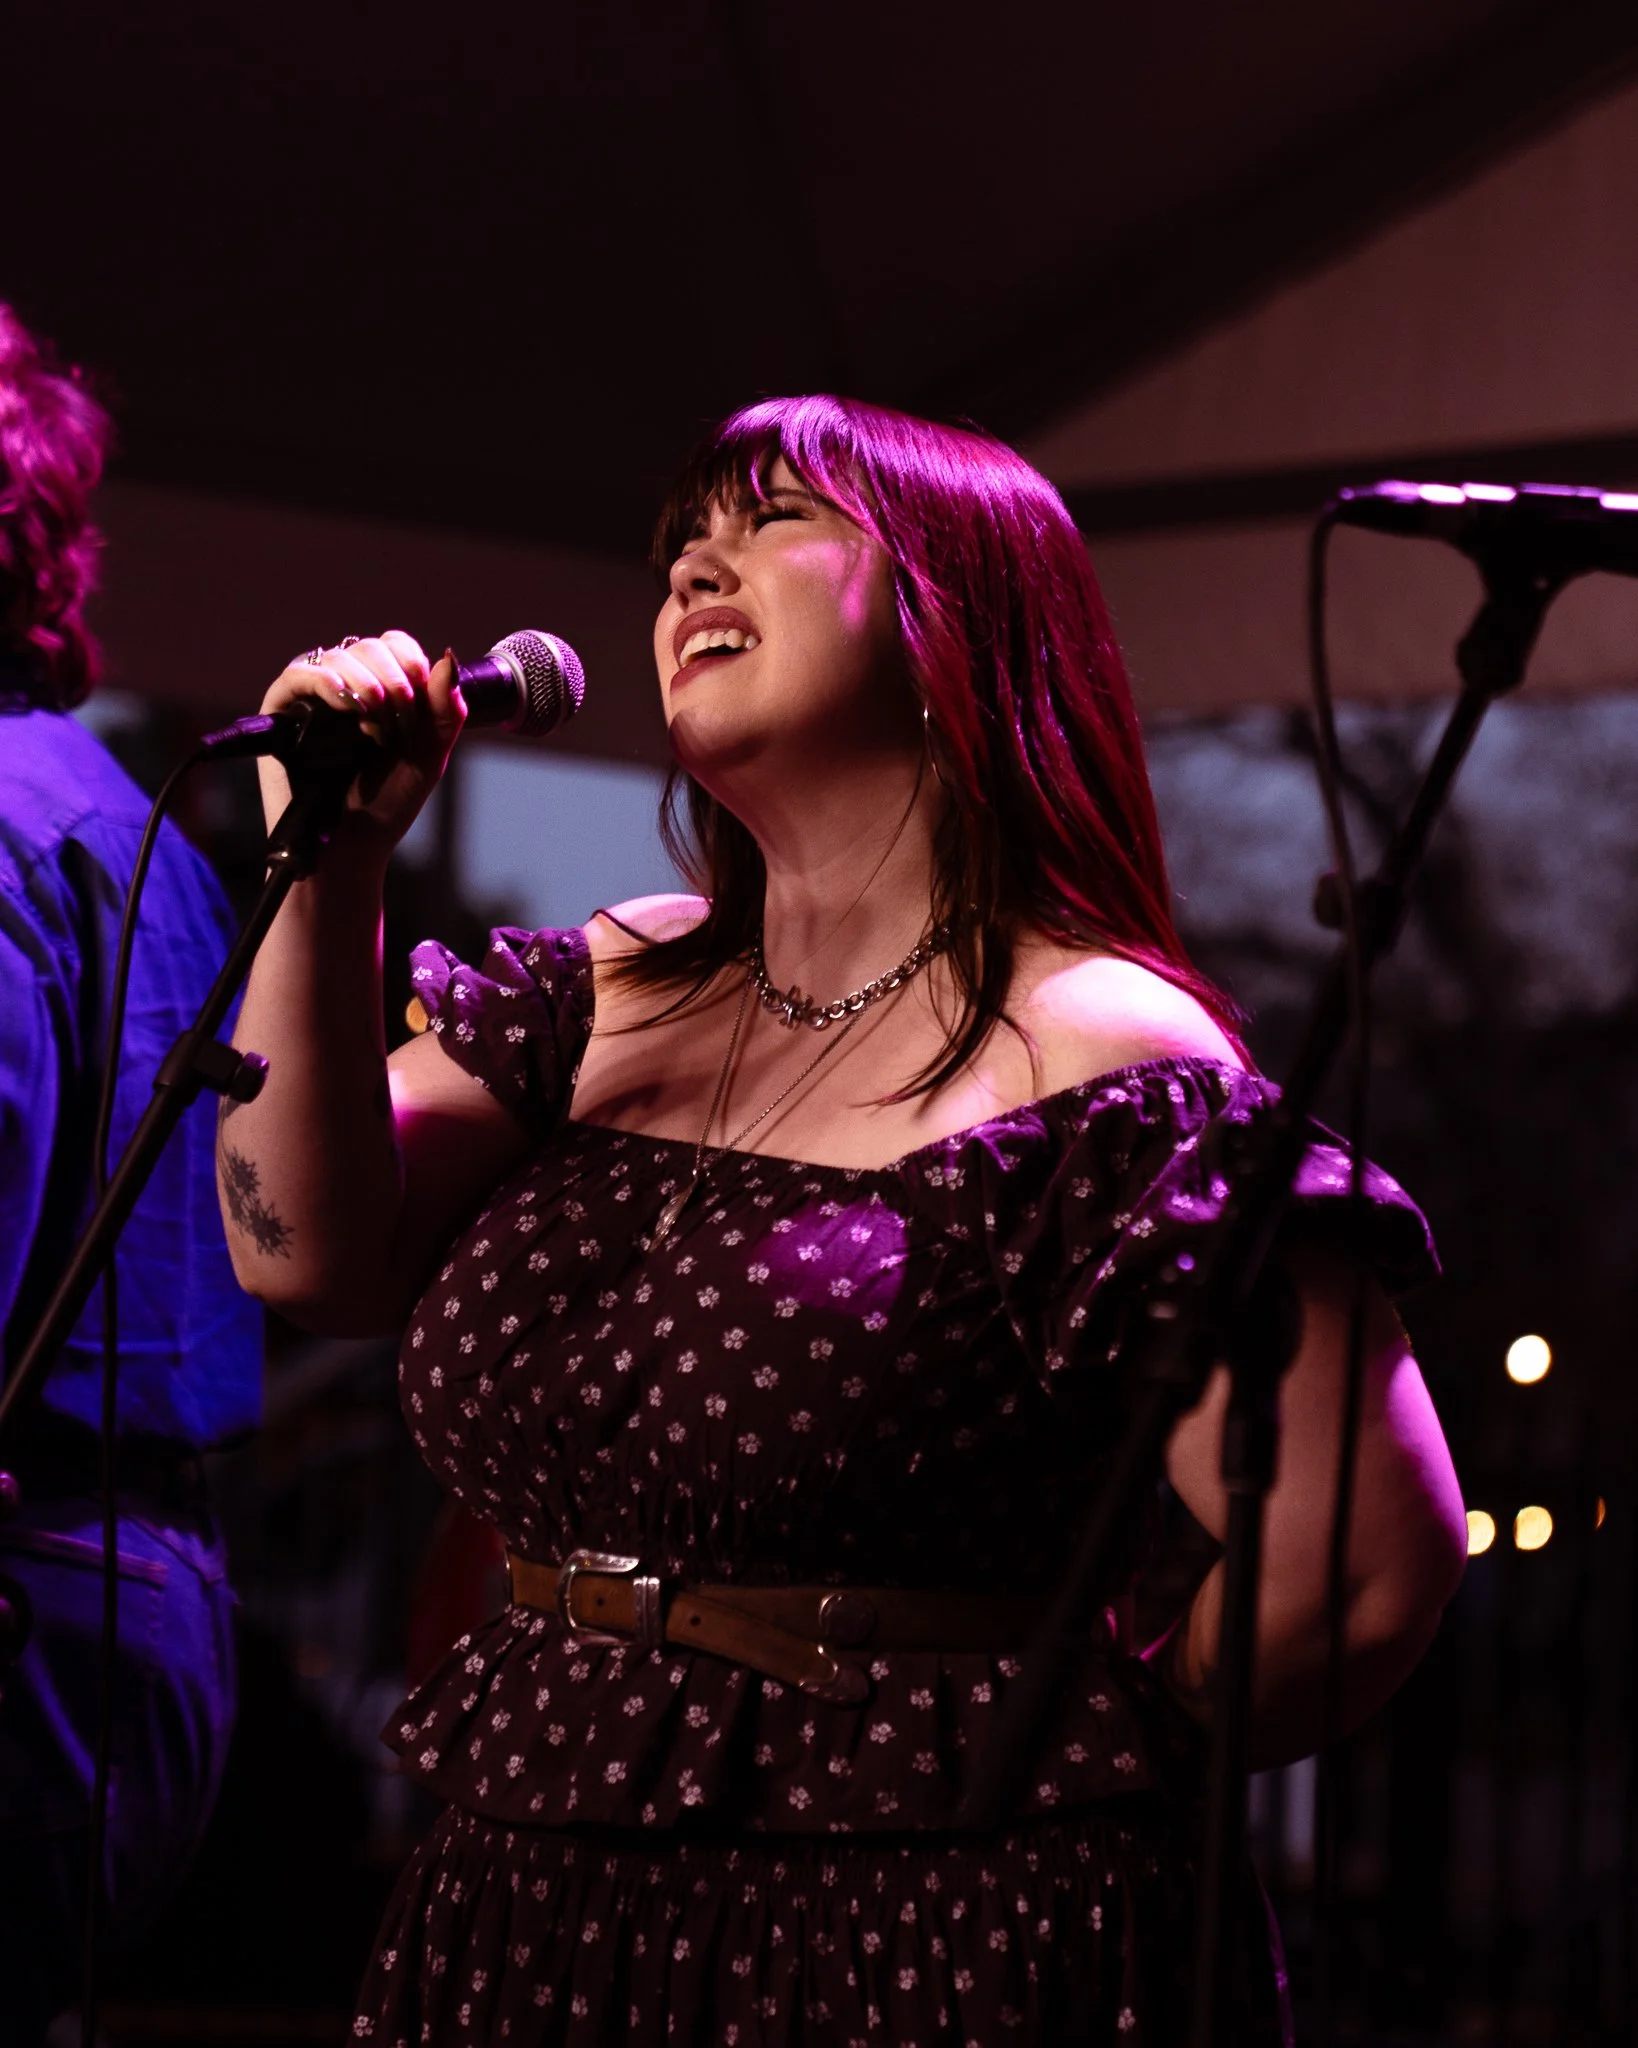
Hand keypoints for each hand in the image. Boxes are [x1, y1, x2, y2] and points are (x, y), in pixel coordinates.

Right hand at [256, 631, 465, 853]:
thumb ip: (446, 710)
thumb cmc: (388, 803)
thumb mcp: (429, 755)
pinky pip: (298, 674)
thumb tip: (447, 657)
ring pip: (337, 657)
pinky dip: (324, 681)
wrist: (351, 845)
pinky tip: (345, 702)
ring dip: (364, 683)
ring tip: (375, 721)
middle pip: (367, 648)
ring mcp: (313, 698)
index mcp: (381, 690)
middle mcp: (345, 688)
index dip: (409, 661)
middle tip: (400, 717)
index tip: (419, 695)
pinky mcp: (281, 712)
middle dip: (391, 678)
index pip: (394, 646)